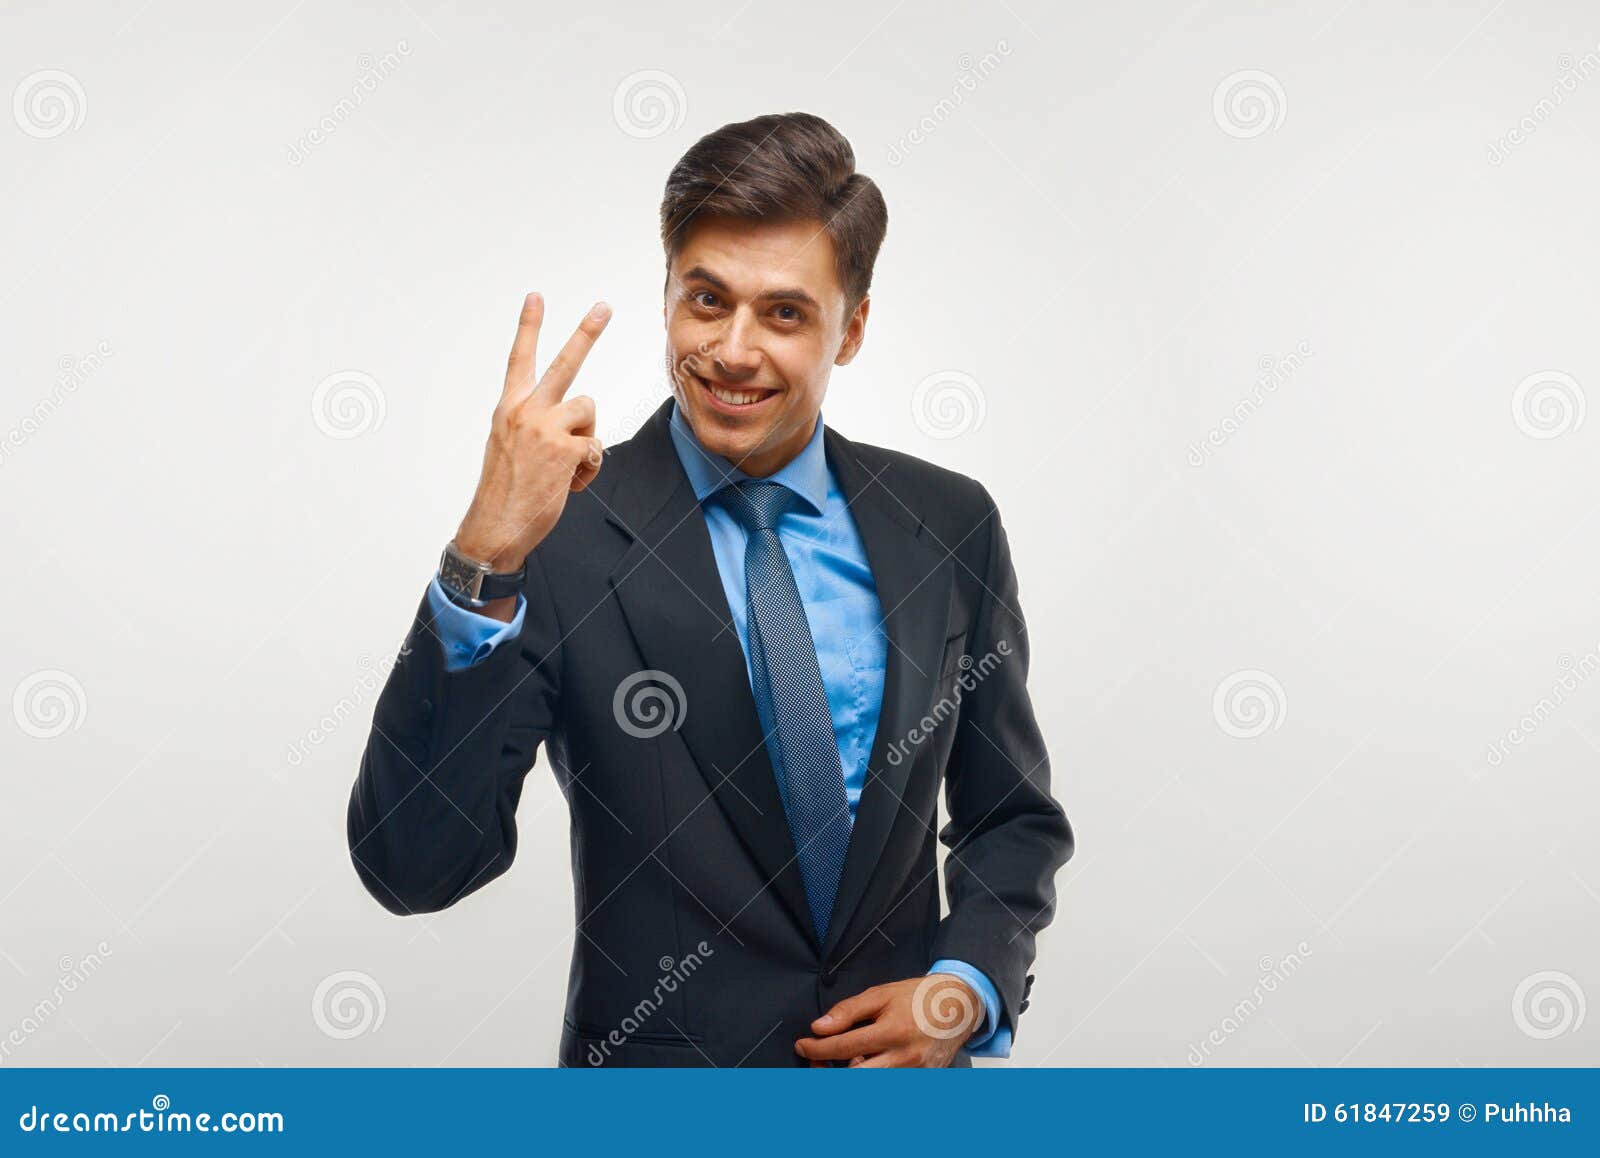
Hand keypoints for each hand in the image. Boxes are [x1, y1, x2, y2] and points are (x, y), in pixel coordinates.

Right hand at [453, 293, 610, 604]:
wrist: (495, 525)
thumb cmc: (505, 491)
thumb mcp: (508, 446)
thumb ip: (533, 424)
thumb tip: (571, 421)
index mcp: (508, 408)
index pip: (519, 358)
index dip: (528, 326)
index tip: (536, 296)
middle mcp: (525, 411)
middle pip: (564, 363)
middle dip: (586, 332)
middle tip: (605, 306)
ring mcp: (546, 427)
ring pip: (589, 409)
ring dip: (587, 437)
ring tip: (568, 463)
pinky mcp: (566, 448)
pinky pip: (596, 446)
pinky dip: (589, 467)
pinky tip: (571, 482)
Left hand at [794, 974, 983, 1067]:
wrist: (959, 1006)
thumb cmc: (919, 997)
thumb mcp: (881, 994)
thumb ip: (849, 1010)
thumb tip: (820, 1027)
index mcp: (893, 1031)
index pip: (844, 1047)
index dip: (817, 1048)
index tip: (803, 1044)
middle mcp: (905, 1058)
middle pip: (855, 1079)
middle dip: (828, 1072)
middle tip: (816, 1060)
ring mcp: (915, 1074)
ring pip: (870, 1085)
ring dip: (850, 1075)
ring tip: (845, 1059)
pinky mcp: (922, 1081)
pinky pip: (888, 1085)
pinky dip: (872, 1076)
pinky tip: (867, 1064)